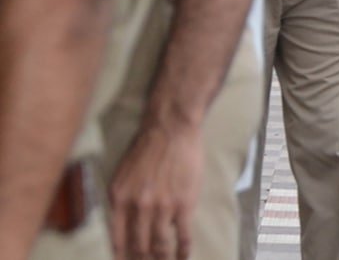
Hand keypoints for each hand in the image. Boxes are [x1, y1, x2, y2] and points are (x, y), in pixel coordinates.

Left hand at [108, 124, 203, 259]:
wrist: (171, 129)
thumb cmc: (147, 147)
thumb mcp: (124, 174)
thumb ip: (124, 199)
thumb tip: (130, 223)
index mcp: (119, 199)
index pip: (117, 239)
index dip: (121, 257)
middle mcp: (137, 207)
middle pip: (139, 246)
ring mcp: (161, 207)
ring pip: (160, 244)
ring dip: (162, 258)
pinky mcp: (183, 204)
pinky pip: (183, 235)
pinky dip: (183, 250)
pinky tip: (183, 257)